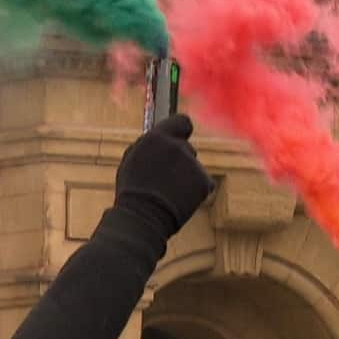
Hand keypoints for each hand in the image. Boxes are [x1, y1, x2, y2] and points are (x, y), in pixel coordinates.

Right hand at [115, 114, 214, 238]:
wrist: (143, 217)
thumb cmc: (133, 191)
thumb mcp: (133, 159)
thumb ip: (151, 144)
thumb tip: (161, 136)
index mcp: (157, 137)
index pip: (182, 121)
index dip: (181, 130)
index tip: (179, 137)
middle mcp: (178, 146)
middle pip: (186, 147)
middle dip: (180, 160)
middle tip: (165, 178)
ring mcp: (193, 164)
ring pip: (193, 166)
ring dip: (186, 175)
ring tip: (169, 192)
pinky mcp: (204, 181)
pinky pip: (203, 182)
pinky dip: (196, 190)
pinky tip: (180, 199)